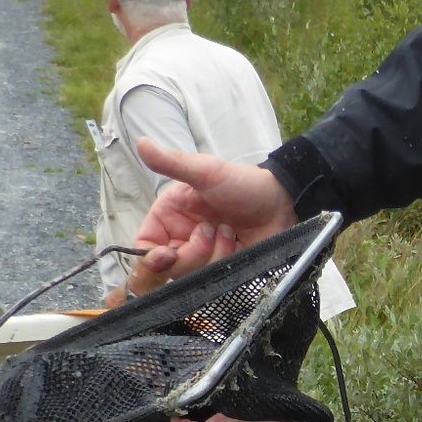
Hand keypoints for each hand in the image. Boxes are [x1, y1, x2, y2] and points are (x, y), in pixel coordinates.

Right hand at [132, 144, 295, 279]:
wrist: (281, 203)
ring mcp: (201, 256)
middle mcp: (181, 238)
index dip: (151, 258)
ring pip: (191, 275)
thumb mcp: (205, 172)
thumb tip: (141, 143)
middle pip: (168, 267)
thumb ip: (172, 163)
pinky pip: (212, 279)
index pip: (145, 247)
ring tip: (230, 231)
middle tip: (212, 229)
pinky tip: (237, 243)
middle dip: (193, 253)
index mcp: (169, 216)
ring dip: (214, 254)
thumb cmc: (243, 184)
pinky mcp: (219, 268)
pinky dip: (225, 261)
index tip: (168, 254)